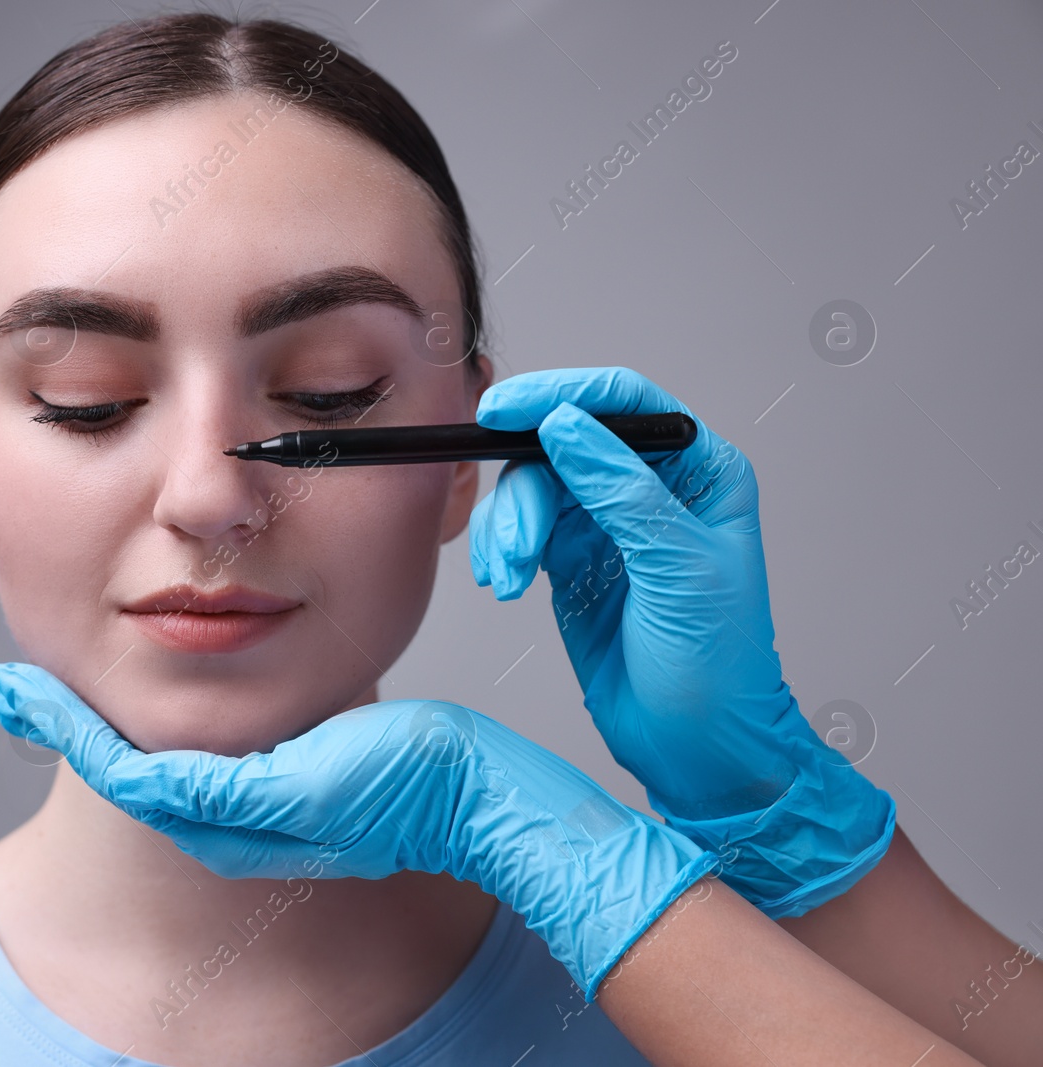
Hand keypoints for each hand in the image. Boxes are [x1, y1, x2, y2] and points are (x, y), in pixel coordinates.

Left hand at [0, 660, 712, 998]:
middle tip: (13, 680)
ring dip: (104, 719)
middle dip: (68, 721)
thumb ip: (222, 792)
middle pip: (125, 765)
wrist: (484, 799)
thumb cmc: (409, 788)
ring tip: (62, 680)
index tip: (5, 688)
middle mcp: (233, 816)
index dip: (58, 726)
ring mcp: (261, 797)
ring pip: (157, 758)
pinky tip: (154, 693)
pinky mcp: (290, 774)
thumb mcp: (305, 788)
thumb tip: (137, 783)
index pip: (118, 773)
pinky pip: (201, 753)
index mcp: (227, 821)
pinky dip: (159, 723)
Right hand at [468, 366, 893, 915]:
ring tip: (508, 576)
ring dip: (509, 526)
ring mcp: (607, 524)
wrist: (698, 749)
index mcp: (701, 472)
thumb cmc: (719, 669)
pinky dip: (502, 549)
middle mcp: (652, 488)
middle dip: (526, 487)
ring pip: (534, 487)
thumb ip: (623, 492)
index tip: (504, 409)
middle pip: (562, 443)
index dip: (561, 395)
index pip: (625, 402)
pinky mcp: (572, 562)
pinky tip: (506, 584)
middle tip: (513, 538)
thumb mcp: (679, 570)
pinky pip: (521, 530)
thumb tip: (567, 424)